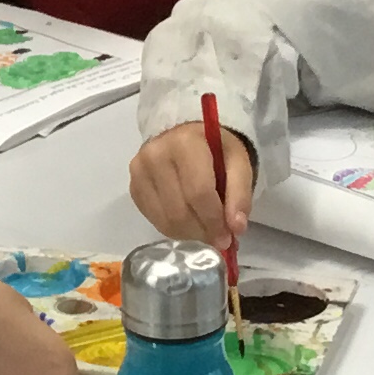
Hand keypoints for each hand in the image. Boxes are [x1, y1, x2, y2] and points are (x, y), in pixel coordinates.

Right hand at [129, 119, 254, 250]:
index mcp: (184, 144)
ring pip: (165, 221)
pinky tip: (188, 220)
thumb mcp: (238, 162)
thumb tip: (236, 228)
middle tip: (218, 237)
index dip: (214, 219)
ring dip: (190, 233)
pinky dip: (175, 228)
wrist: (185, 137)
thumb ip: (240, 194)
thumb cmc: (215, 148)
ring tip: (205, 228)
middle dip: (202, 230)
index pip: (198, 192)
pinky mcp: (133, 188)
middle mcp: (155, 155)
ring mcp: (139, 173)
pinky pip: (154, 220)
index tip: (228, 237)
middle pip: (179, 211)